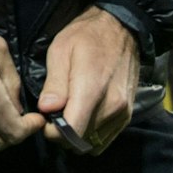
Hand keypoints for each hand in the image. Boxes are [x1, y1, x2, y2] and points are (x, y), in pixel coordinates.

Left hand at [37, 6, 139, 153]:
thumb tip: (46, 109)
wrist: (121, 29)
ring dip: (77, 136)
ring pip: (93, 143)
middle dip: (63, 135)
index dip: (54, 133)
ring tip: (68, 113)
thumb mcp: (61, 50)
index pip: (73, 132)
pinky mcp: (127, 116)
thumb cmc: (86, 36)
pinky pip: (105, 139)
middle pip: (81, 141)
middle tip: (54, 115)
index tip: (45, 121)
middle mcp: (112, 106)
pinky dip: (91, 134)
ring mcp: (122, 113)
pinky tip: (83, 115)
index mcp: (93, 89)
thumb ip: (55, 83)